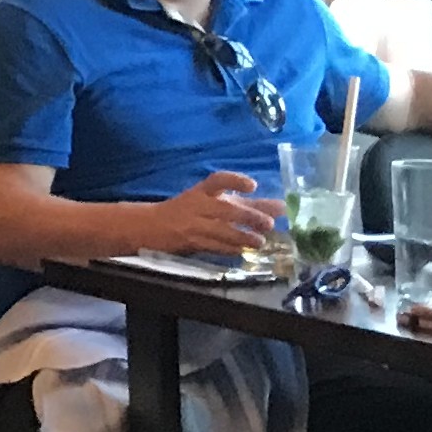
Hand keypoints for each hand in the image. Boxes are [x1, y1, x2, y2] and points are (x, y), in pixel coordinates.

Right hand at [121, 171, 275, 258]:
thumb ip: (245, 204)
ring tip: (260, 241)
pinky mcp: (190, 242)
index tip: (252, 185)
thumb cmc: (187, 210)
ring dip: (242, 236)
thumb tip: (280, 207)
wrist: (151, 226)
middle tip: (268, 223)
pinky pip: (213, 245)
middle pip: (224, 208)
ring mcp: (192, 224)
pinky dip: (230, 248)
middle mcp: (197, 205)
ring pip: (220, 229)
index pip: (217, 180)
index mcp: (201, 191)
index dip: (234, 181)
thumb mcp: (211, 201)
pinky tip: (243, 251)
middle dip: (247, 215)